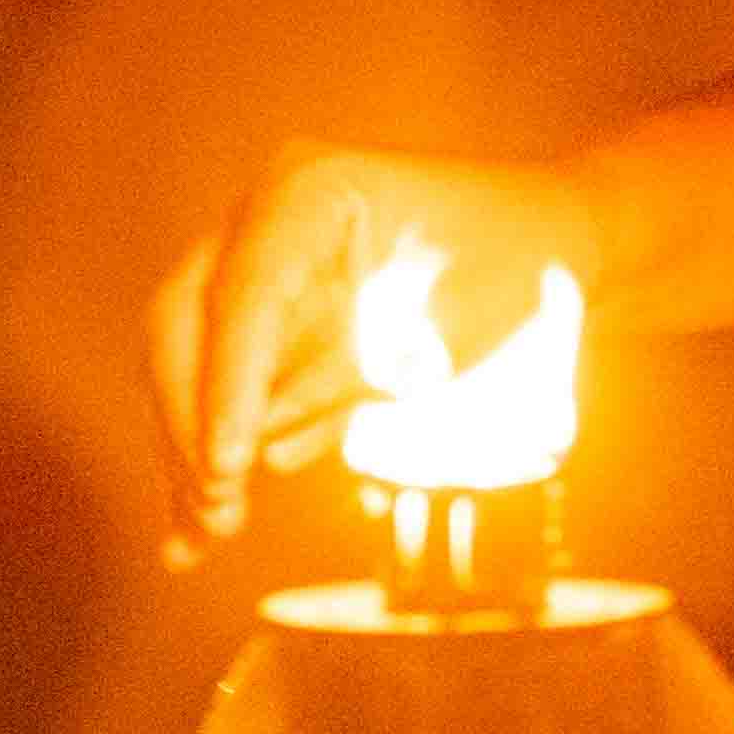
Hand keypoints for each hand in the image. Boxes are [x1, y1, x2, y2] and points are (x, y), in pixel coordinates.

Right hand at [145, 143, 596, 557]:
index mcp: (311, 192)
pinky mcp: (265, 320)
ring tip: (196, 541)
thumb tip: (263, 448)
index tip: (226, 467)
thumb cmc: (516, 269)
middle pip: (185, 323)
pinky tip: (197, 528)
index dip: (226, 387)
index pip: (245, 296)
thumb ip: (356, 378)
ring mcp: (256, 265)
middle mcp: (264, 219)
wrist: (548, 248)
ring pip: (187, 363)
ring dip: (189, 451)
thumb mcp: (449, 326)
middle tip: (218, 510)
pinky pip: (218, 387)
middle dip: (192, 424)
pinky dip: (213, 451)